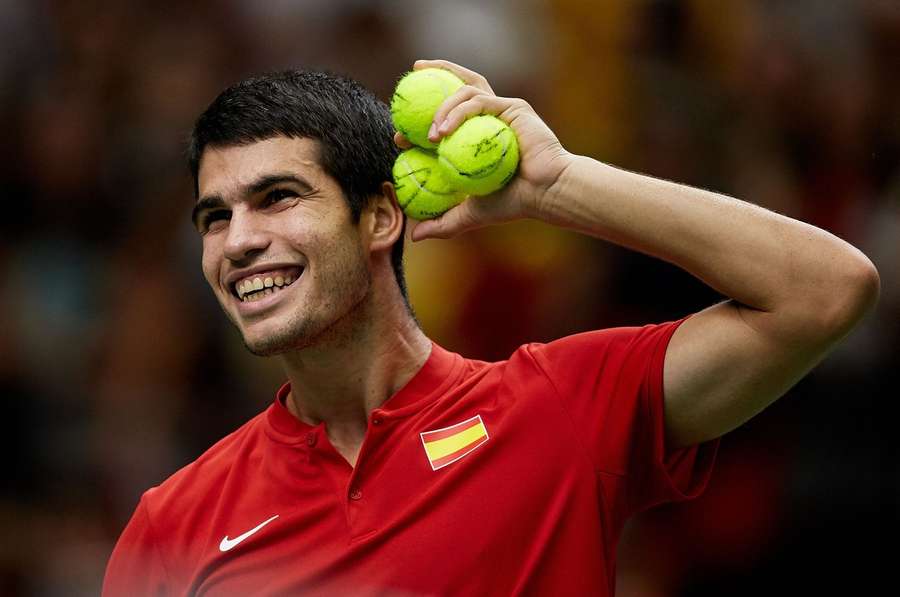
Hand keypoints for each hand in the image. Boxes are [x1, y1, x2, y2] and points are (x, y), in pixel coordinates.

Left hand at [394, 59, 572, 240]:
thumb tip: (414, 236)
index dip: (420, 123)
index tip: (400, 139)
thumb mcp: (469, 214)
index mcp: (478, 136)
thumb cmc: (513, 203)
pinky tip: (443, 130)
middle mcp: (488, 118)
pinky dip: (457, 112)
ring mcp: (501, 109)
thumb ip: (443, 223)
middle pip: (458, 85)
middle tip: (404, 100)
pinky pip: (478, 102)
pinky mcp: (512, 106)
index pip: (446, 119)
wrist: (545, 193)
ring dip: (442, 108)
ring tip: (429, 135)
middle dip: (431, 78)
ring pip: (465, 91)